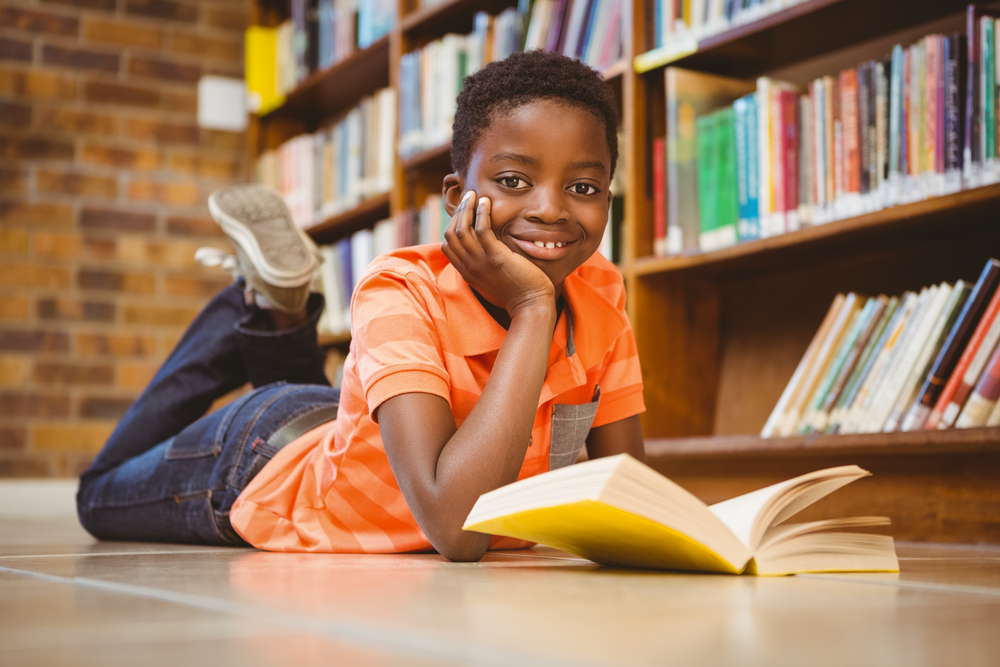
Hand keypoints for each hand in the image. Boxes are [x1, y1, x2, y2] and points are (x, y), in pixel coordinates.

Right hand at [441, 191, 554, 316]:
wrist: (530, 306)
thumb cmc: (516, 294)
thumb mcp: (491, 281)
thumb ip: (484, 267)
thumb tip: (485, 253)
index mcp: (467, 273)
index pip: (447, 245)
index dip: (453, 225)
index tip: (464, 213)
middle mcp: (469, 267)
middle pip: (450, 234)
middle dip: (457, 212)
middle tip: (467, 198)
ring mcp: (480, 262)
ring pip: (462, 229)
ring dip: (467, 208)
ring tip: (474, 195)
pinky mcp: (495, 257)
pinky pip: (481, 229)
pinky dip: (481, 213)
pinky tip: (486, 203)